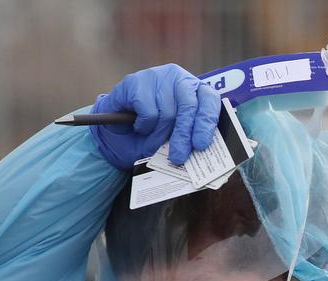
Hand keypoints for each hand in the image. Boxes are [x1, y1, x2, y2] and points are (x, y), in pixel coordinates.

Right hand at [90, 64, 221, 170]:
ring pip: (167, 111)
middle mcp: (178, 78)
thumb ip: (189, 140)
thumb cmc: (152, 134)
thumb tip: (199, 151)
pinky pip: (147, 110)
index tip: (201, 143)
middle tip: (179, 156)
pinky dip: (144, 126)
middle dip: (184, 135)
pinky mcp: (136, 81)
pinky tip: (139, 127)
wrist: (118, 132)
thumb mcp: (174, 138)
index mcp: (195, 89)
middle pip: (188, 106)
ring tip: (152, 142)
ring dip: (159, 134)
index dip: (207, 122)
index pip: (209, 99)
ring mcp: (157, 76)